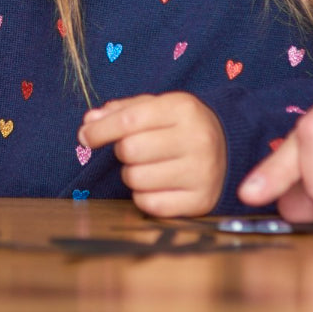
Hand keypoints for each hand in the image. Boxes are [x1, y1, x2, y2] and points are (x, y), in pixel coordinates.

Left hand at [79, 92, 225, 216]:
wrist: (228, 147)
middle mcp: (197, 139)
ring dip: (131, 174)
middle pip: (130, 151)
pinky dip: (143, 196)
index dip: (100, 130)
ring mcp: (202, 173)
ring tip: (148, 166)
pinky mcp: (201, 201)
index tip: (84, 137)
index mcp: (183, 108)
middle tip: (132, 150)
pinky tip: (156, 185)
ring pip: (136, 179)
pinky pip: (150, 204)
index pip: (129, 121)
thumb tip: (88, 124)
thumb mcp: (156, 107)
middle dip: (121, 151)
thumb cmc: (179, 125)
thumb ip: (121, 112)